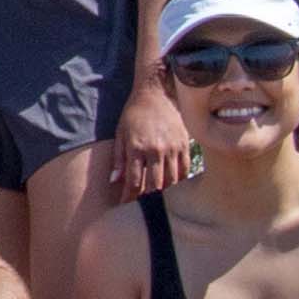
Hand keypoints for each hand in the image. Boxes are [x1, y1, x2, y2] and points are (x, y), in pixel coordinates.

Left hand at [115, 72, 196, 194]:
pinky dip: (179, 180)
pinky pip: (184, 170)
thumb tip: (114, 181)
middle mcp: (156, 150)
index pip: (133, 181)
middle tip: (141, 201)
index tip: (125, 203)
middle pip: (154, 185)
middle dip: (146, 196)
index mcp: (137, 148)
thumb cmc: (134, 114)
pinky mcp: (184, 145)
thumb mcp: (120, 134)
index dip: (128, 196)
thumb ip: (118, 159)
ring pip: (171, 180)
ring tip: (156, 193)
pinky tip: (172, 183)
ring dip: (163, 190)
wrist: (156, 95)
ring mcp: (172, 148)